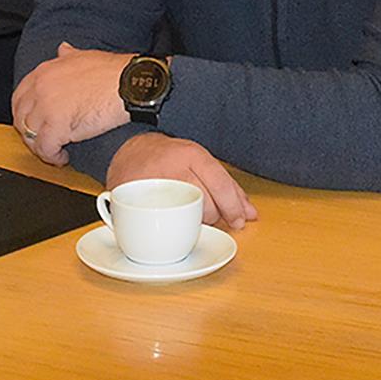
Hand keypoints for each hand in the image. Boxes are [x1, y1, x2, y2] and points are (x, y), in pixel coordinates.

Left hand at [10, 43, 133, 164]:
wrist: (130, 84)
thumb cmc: (113, 72)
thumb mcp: (84, 56)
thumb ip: (67, 55)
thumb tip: (62, 49)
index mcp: (44, 72)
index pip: (19, 98)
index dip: (25, 115)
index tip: (34, 124)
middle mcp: (40, 88)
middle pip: (21, 119)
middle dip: (30, 133)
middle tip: (43, 141)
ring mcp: (47, 107)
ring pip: (30, 136)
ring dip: (41, 147)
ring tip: (55, 152)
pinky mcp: (58, 126)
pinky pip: (45, 148)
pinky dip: (52, 157)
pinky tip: (63, 158)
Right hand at [108, 133, 257, 230]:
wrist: (130, 153)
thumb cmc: (170, 159)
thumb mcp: (200, 162)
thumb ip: (227, 186)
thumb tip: (250, 213)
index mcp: (191, 154)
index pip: (219, 183)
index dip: (233, 207)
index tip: (240, 220)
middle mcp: (173, 168)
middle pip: (205, 202)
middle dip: (214, 216)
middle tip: (210, 215)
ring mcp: (154, 185)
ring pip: (186, 214)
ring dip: (196, 222)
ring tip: (190, 215)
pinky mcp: (139, 201)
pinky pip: (164, 221)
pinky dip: (175, 226)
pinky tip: (175, 222)